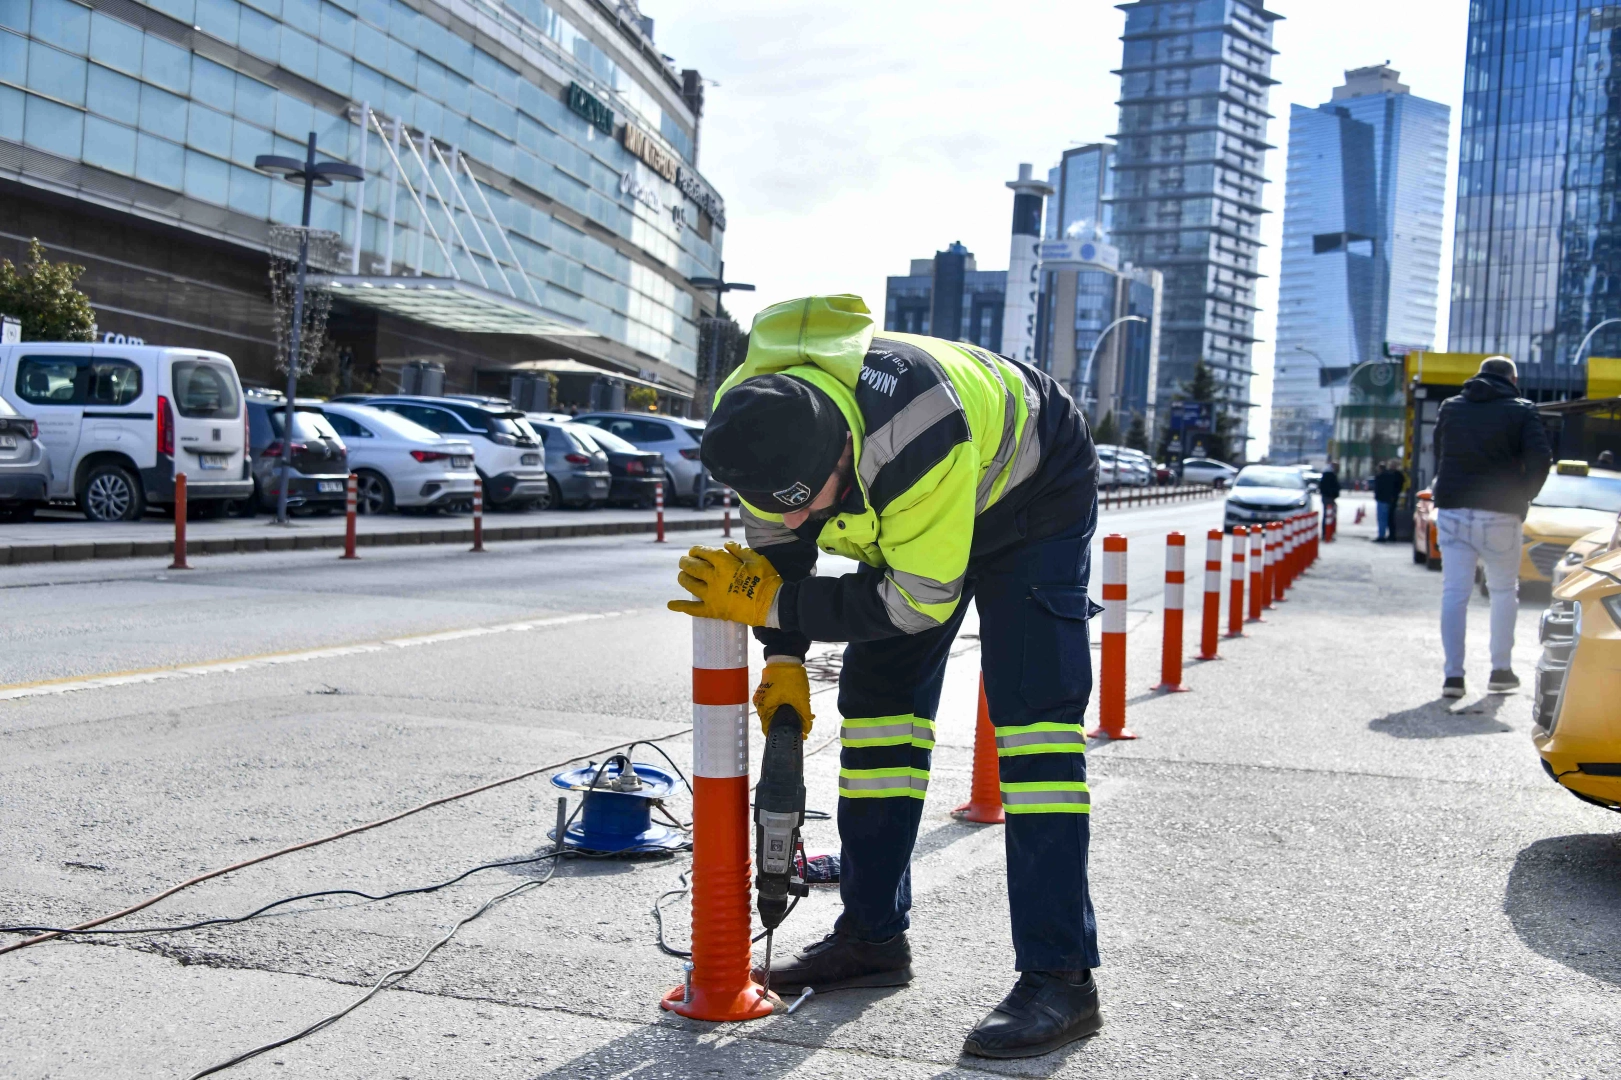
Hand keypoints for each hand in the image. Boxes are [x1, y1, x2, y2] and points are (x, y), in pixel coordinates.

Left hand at [666, 542, 781, 625]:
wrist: (771, 604)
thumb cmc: (766, 578)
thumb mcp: (755, 558)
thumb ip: (739, 550)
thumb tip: (726, 545)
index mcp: (723, 563)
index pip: (703, 552)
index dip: (696, 550)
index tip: (694, 551)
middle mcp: (713, 577)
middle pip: (692, 567)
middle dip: (685, 562)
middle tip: (684, 562)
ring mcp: (711, 595)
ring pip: (689, 584)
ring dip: (683, 578)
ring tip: (682, 576)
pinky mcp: (713, 610)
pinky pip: (693, 609)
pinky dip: (681, 606)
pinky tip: (670, 605)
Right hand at [753, 657, 812, 736]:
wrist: (785, 658)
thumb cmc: (790, 678)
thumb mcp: (800, 699)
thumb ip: (804, 717)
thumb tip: (806, 731)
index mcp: (764, 708)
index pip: (768, 729)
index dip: (781, 734)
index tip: (793, 736)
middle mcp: (760, 704)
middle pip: (772, 721)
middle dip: (786, 724)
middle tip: (801, 725)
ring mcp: (763, 696)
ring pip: (774, 712)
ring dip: (786, 714)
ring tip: (799, 713)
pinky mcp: (767, 691)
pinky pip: (774, 703)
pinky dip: (783, 706)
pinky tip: (794, 704)